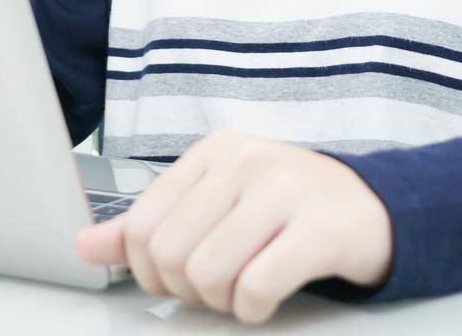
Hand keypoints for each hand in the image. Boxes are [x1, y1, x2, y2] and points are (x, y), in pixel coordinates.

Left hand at [74, 128, 392, 323]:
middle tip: (215, 290)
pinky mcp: (320, 228)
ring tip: (241, 292)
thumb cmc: (289, 207)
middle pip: (169, 253)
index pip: (142, 224)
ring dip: (221, 303)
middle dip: (185, 291)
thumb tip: (84, 245)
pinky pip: (256, 287)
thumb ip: (152, 222)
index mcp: (214, 151)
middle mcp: (245, 161)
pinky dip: (252, 310)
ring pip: (208, 273)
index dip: (148, 272)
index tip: (176, 280)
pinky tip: (266, 299)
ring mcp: (284, 189)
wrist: (376, 208)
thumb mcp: (218, 201)